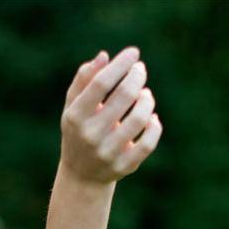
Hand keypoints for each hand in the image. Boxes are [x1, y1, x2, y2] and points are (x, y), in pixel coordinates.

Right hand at [59, 47, 162, 183]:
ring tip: (145, 95)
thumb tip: (104, 56)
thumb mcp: (73, 106)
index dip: (120, 64)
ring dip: (147, 100)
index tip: (134, 52)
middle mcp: (90, 135)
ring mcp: (108, 153)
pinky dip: (155, 127)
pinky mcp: (124, 167)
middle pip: (124, 96)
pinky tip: (152, 118)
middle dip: (137, 77)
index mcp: (75, 116)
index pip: (101, 83)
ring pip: (140, 118)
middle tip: (141, 70)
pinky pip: (148, 143)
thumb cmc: (79, 130)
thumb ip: (84, 79)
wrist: (81, 175)